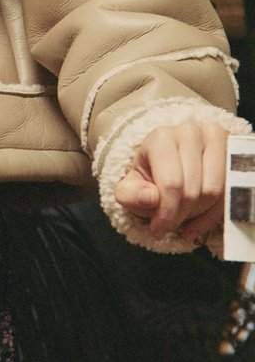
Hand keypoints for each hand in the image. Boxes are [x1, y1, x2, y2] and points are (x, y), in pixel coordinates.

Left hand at [114, 121, 227, 241]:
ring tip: (183, 218)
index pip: (171, 183)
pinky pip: (230, 191)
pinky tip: (198, 221)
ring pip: (214, 191)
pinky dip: (215, 213)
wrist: (170, 163)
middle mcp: (189, 132)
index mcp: (161, 138)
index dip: (167, 213)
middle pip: (193, 190)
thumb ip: (131, 195)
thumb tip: (151, 198)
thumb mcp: (130, 188)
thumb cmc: (148, 177)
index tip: (158, 230)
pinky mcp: (231, 150)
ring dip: (198, 214)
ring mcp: (214, 139)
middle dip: (181, 216)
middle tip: (171, 225)